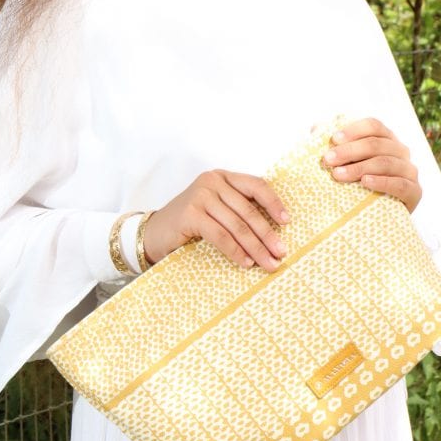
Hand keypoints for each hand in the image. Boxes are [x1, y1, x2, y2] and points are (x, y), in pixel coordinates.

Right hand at [142, 170, 289, 272]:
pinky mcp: (191, 214)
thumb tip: (273, 232)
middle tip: (281, 253)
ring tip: (268, 263)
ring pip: (237, 225)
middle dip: (267, 235)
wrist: (154, 233)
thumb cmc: (190, 223)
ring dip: (256, 247)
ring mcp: (200, 196)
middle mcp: (212, 181)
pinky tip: (245, 262)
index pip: (256, 185)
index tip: (286, 222)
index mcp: (223, 177)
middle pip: (248, 210)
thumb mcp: (216, 209)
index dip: (273, 203)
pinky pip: (221, 235)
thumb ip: (238, 209)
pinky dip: (235, 251)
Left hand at [322, 118, 421, 212]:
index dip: (354, 130)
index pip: (374, 126)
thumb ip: (335, 146)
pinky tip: (365, 182)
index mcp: (386, 139)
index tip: (334, 139)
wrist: (378, 216)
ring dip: (360, 167)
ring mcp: (410, 171)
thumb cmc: (358, 184)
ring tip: (338, 175)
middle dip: (350, 151)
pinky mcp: (415, 192)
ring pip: (386, 163)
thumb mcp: (346, 164)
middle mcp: (401, 151)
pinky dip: (382, 182)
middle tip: (328, 160)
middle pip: (377, 144)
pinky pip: (400, 184)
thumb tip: (316, 128)